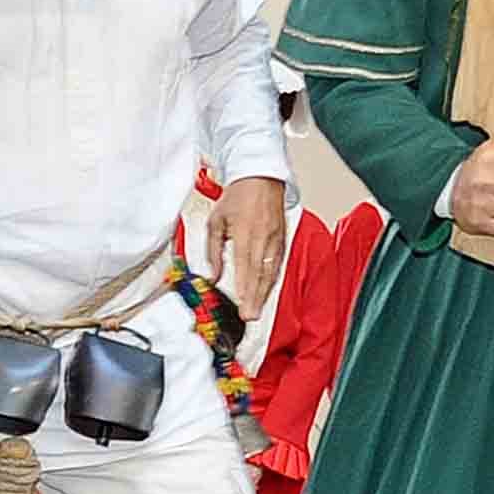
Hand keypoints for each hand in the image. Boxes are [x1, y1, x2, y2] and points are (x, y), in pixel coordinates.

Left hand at [204, 177, 290, 307]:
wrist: (260, 178)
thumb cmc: (237, 197)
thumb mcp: (216, 221)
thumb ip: (213, 251)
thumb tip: (212, 276)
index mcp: (245, 230)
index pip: (245, 263)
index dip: (244, 284)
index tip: (241, 302)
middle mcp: (262, 236)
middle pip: (259, 272)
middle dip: (254, 297)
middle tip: (249, 316)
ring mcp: (275, 239)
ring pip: (270, 271)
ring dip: (263, 294)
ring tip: (257, 311)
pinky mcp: (282, 240)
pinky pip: (277, 265)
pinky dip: (272, 282)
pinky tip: (266, 294)